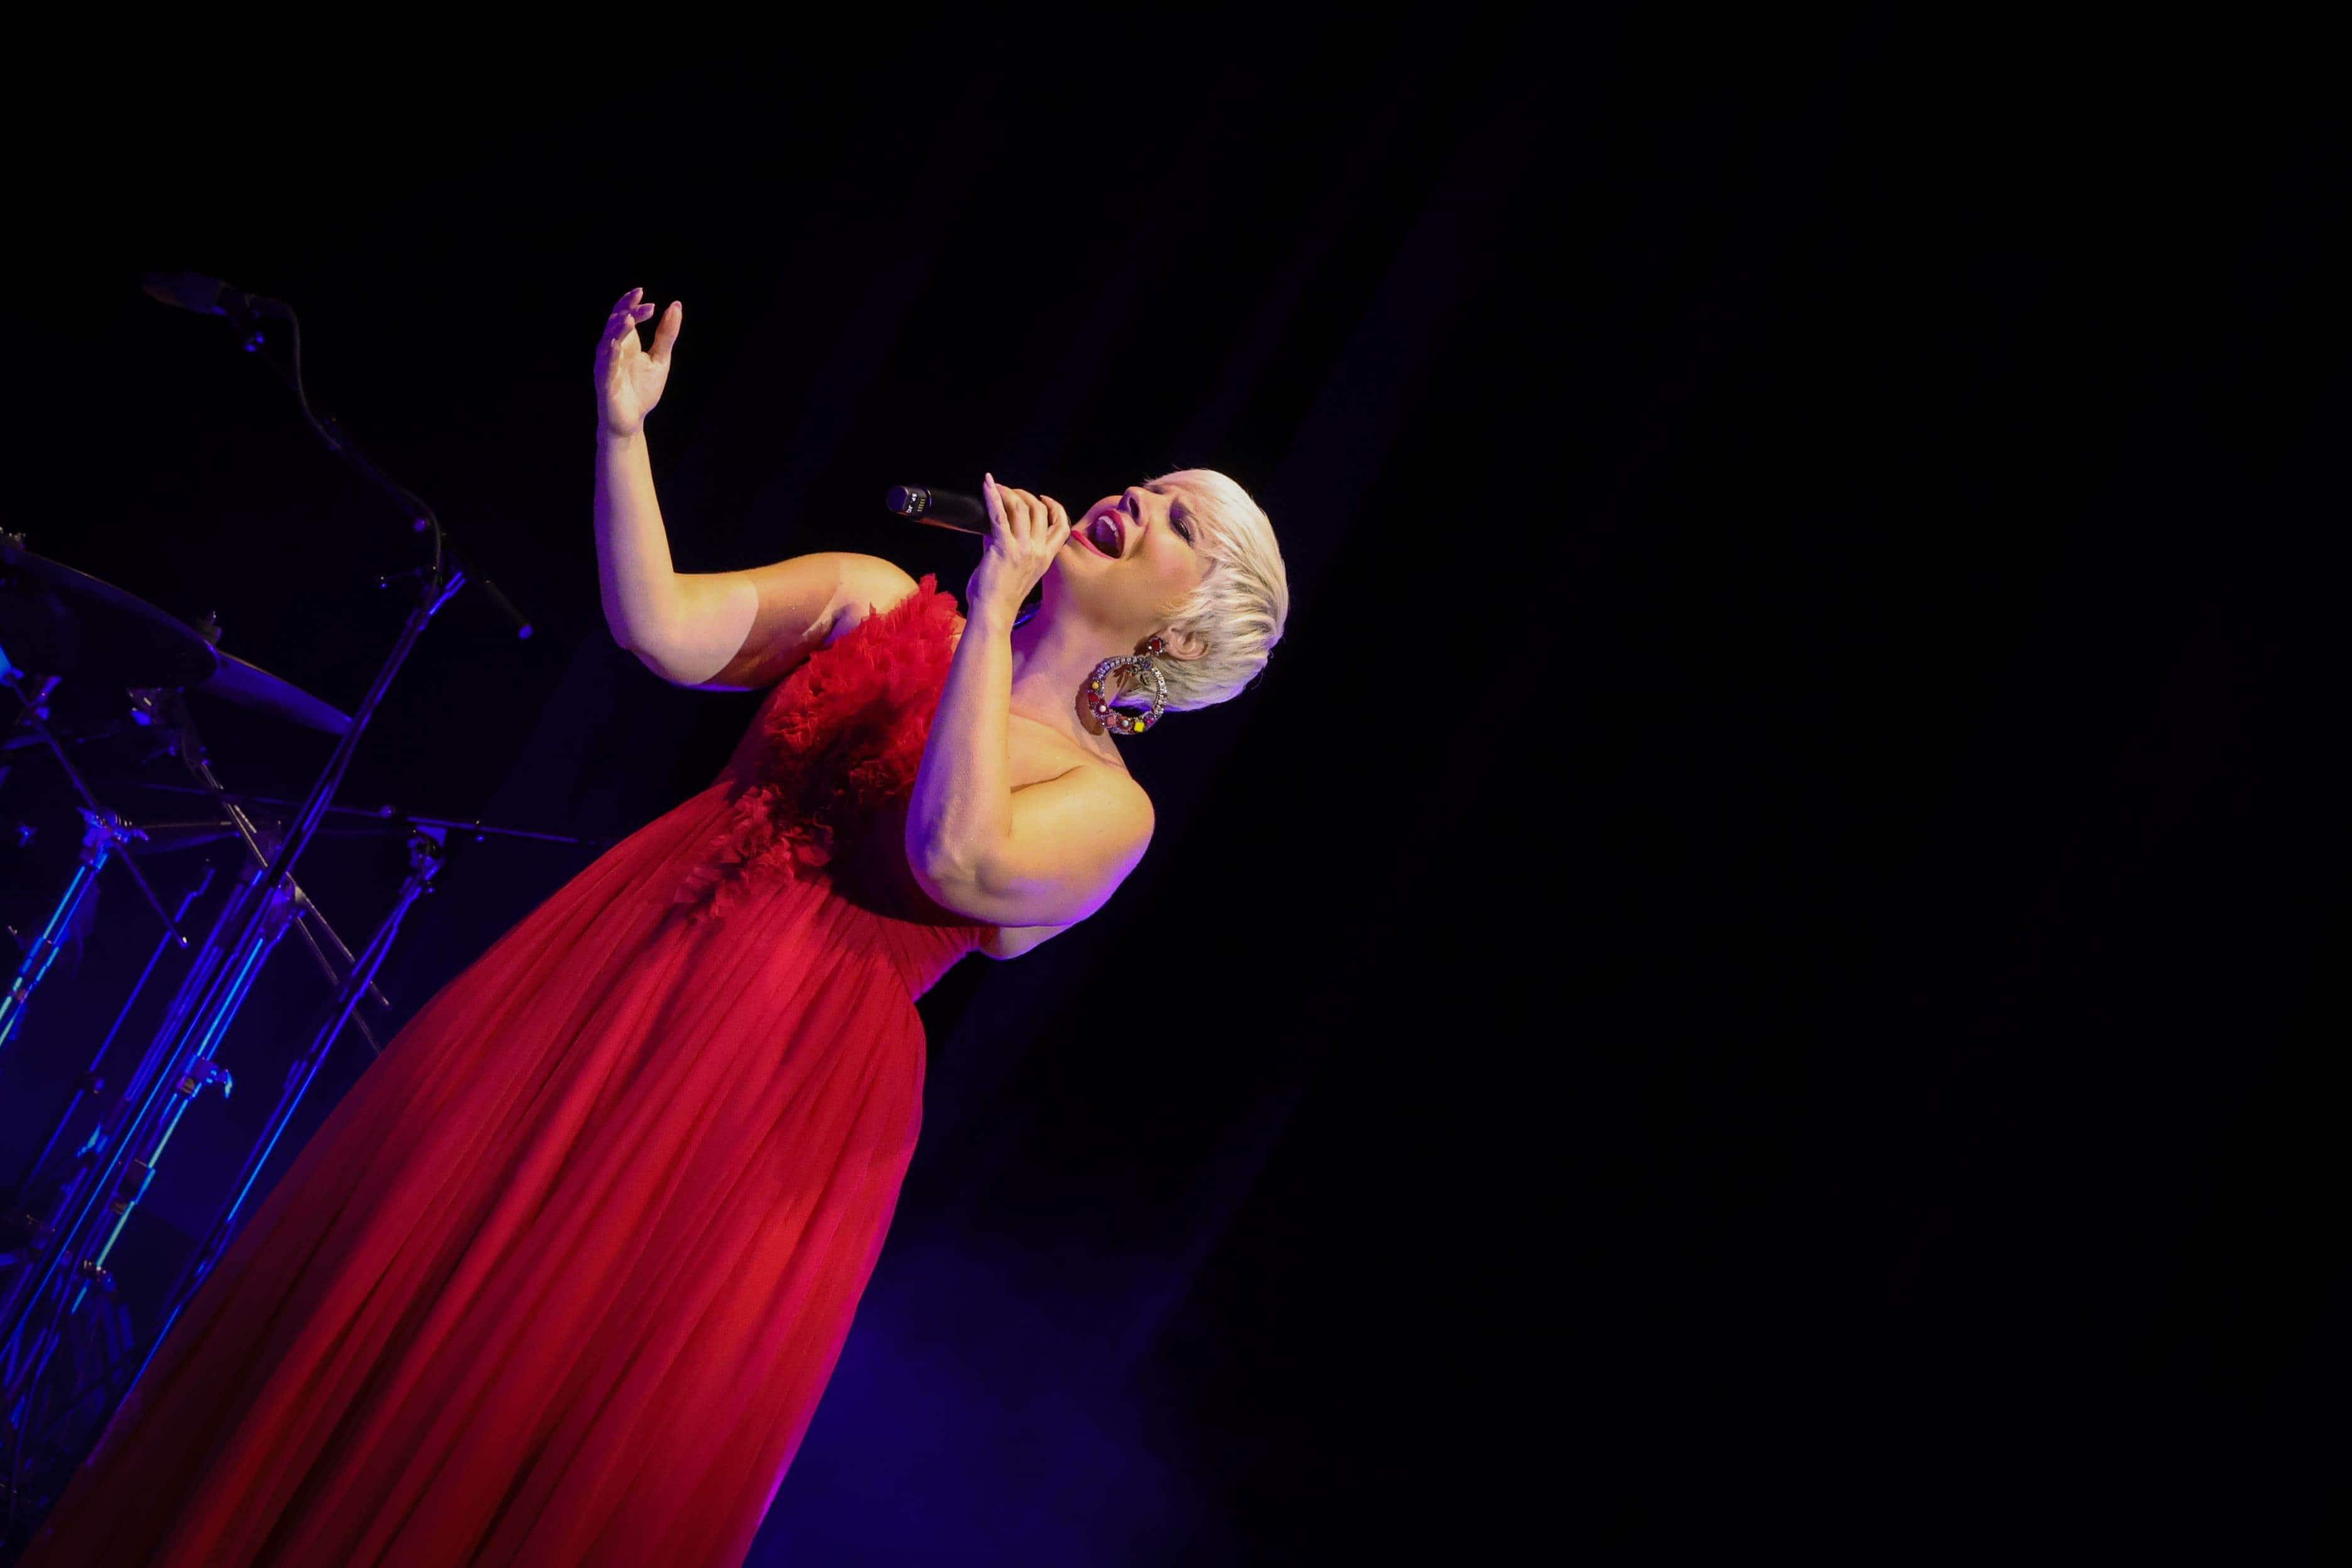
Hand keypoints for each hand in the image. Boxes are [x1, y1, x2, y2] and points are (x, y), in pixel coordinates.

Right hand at [595, 287, 681, 437]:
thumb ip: (666, 335)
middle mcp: (612, 350)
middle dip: (628, 314)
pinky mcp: (604, 382)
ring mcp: (606, 365)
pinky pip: (605, 366)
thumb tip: (676, 306)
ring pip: (607, 342)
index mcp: (625, 342)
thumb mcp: (660, 359)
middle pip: (615, 325)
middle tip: (645, 306)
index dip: (630, 304)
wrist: (633, 420)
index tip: (644, 295)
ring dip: (618, 330)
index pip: (623, 316)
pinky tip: (616, 344)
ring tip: (629, 320)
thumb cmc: (642, 389)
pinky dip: (610, 354)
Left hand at [969, 474, 1072, 622]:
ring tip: (996, 487)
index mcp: (1046, 558)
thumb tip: (992, 526)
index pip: (1062, 527)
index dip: (1056, 508)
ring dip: (1008, 493)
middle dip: (1025, 495)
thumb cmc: (1000, 596)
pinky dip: (992, 496)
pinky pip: (1000, 515)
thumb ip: (1008, 546)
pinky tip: (987, 485)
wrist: (993, 613)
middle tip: (1010, 492)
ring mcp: (1023, 549)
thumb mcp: (1015, 569)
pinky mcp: (1004, 547)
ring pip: (1022, 508)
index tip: (1043, 499)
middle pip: (1040, 511)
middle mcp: (1039, 551)